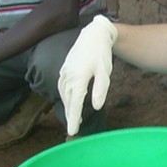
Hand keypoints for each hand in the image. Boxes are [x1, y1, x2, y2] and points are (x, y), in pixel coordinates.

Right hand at [57, 15, 117, 135]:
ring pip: (64, 95)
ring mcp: (65, 72)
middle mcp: (69, 77)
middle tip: (72, 130)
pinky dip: (64, 96)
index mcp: (79, 79)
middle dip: (70, 116)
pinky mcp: (64, 69)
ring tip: (72, 118)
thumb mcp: (104, 72)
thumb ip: (100, 90)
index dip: (74, 119)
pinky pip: (62, 86)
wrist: (93, 35)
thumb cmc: (101, 53)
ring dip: (67, 107)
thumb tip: (96, 107)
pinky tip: (68, 100)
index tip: (72, 131)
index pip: (75, 104)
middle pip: (68, 101)